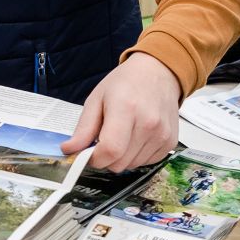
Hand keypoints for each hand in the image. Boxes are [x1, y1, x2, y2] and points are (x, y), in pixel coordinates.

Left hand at [60, 52, 181, 171]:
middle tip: (104, 138)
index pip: (110, 150)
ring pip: (131, 166)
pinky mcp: (170, 142)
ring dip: (122, 157)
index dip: (94, 158)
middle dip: (106, 157)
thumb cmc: (126, 83)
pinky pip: (146, 163)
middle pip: (119, 163)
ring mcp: (162, 134)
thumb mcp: (97, 98)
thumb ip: (84, 128)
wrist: (158, 72)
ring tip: (123, 133)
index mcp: (126, 108)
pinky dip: (136, 155)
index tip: (88, 152)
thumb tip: (69, 150)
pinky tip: (136, 136)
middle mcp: (148, 123)